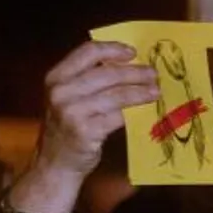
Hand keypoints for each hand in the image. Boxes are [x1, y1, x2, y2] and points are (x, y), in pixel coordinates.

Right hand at [35, 41, 157, 178]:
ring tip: (156, 91)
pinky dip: (134, 112)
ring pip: (116, 95)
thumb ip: (88, 80)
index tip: (133, 52)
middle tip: (154, 74)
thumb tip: (128, 64)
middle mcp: (60, 92)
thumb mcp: (68, 98)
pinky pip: (117, 117)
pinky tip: (146, 110)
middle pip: (107, 73)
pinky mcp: (85, 131)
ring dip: (140, 92)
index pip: (87, 52)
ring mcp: (72, 112)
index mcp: (56, 77)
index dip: (112, 49)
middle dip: (134, 72)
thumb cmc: (68, 127)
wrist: (56, 163)